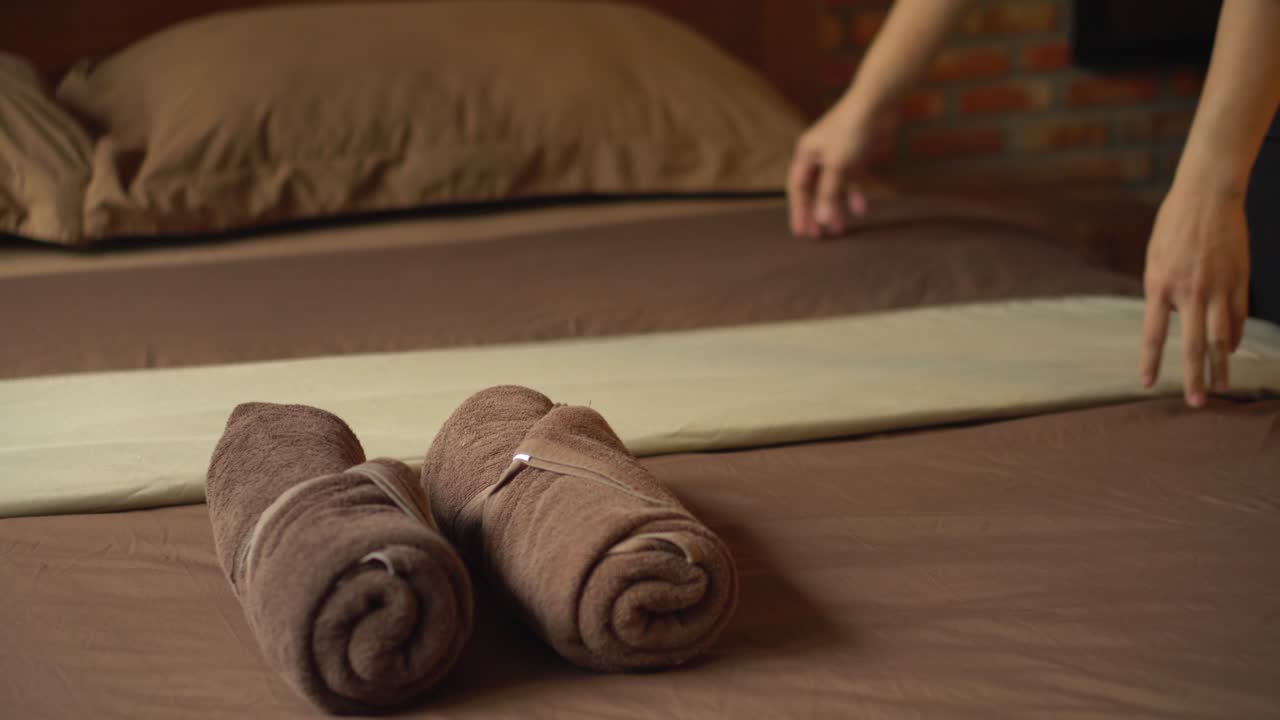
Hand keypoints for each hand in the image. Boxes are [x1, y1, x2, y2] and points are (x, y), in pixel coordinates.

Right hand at [787, 100, 876, 237]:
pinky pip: (853, 181)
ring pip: (834, 188)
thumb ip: (829, 194)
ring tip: (839, 230)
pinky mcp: (857, 155)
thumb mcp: (838, 165)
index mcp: (807, 154)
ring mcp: (839, 156)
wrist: (877, 103)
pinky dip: (855, 195)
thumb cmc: (852, 129)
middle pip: (815, 191)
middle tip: (819, 237)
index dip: (799, 211)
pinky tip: (861, 210)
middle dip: (816, 214)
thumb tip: (822, 221)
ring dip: (836, 208)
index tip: (802, 233)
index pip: (798, 189)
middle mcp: (819, 156)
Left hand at [1140, 185, 1250, 406]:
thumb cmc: (1174, 225)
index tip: (1148, 384)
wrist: (1208, 196)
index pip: (1154, 333)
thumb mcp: (1155, 258)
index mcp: (1160, 285)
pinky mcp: (1240, 281)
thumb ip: (1162, 291)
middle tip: (1197, 402)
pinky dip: (1235, 337)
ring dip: (1222, 365)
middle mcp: (1191, 291)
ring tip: (1222, 387)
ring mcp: (1219, 287)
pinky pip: (1239, 317)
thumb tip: (1174, 318)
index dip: (1151, 361)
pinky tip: (1232, 352)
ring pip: (1223, 336)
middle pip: (1194, 344)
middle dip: (1195, 377)